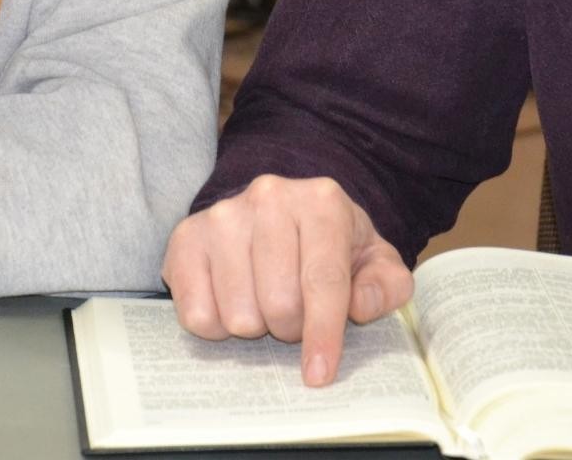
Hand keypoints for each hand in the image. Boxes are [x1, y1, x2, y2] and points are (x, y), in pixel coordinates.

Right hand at [162, 175, 413, 386]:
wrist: (280, 214)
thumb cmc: (331, 246)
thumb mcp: (373, 261)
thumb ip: (385, 286)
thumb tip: (362, 305)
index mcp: (322, 202)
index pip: (324, 280)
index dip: (323, 333)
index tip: (318, 374)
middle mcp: (269, 198)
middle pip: (279, 303)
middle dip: (291, 327)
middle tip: (295, 315)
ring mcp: (223, 215)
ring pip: (239, 313)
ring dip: (256, 325)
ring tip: (264, 301)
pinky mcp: (186, 237)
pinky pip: (197, 314)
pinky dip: (218, 325)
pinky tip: (232, 301)